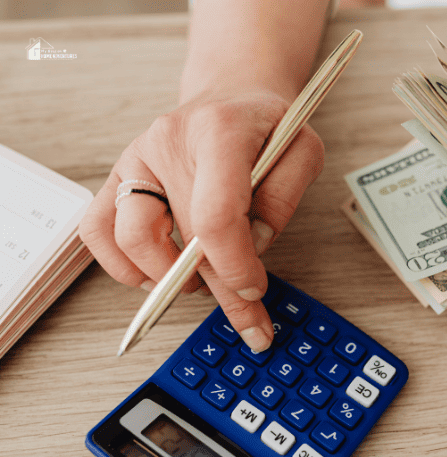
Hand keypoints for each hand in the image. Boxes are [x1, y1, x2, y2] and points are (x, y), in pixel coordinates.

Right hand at [79, 89, 323, 349]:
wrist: (231, 97)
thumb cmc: (266, 127)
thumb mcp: (302, 151)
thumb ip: (284, 198)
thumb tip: (252, 247)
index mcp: (218, 131)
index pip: (216, 215)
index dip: (235, 266)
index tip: (254, 290)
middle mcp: (167, 143)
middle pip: (184, 238)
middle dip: (221, 291)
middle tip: (249, 323)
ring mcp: (136, 160)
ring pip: (131, 240)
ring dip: (167, 278)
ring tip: (199, 282)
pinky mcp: (119, 178)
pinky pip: (97, 231)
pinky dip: (123, 266)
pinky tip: (158, 273)